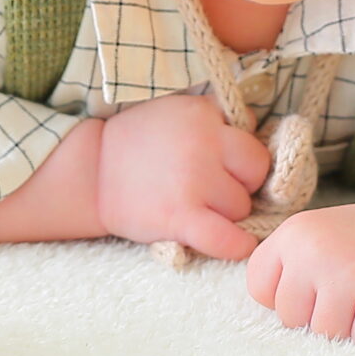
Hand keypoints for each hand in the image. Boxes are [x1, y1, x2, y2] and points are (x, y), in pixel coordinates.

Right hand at [95, 93, 272, 259]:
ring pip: (241, 207)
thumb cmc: (138, 144)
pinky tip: (239, 243)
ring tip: (194, 205)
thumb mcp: (177, 111)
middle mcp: (204, 142)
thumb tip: (263, 139)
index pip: (250, 139)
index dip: (239, 158)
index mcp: (204, 113)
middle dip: (240, 183)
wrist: (91, 172)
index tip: (220, 165)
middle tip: (211, 188)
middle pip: (254, 173)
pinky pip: (227, 238)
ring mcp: (193, 179)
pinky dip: (237, 245)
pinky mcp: (179, 215)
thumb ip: (216, 120)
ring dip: (226, 212)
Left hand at [247, 199, 354, 342]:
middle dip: (317, 315)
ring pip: (325, 336)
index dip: (287, 295)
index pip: (261, 291)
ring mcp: (351, 275)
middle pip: (291, 319)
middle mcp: (316, 250)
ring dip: (345, 328)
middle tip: (346, 290)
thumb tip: (276, 338)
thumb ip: (282, 273)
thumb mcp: (311, 238)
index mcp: (293, 234)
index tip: (314, 281)